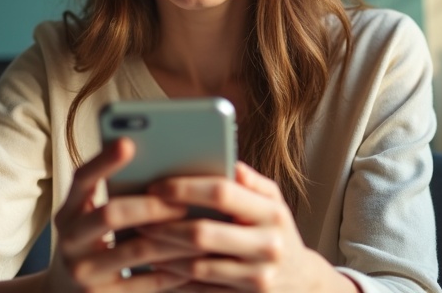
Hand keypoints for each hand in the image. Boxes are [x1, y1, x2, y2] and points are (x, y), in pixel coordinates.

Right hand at [46, 137, 205, 292]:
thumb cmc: (91, 243)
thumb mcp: (87, 219)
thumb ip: (111, 194)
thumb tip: (159, 162)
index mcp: (67, 213)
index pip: (81, 179)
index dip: (104, 161)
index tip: (129, 142)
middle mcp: (69, 240)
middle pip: (111, 213)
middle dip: (152, 205)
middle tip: (183, 201)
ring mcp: (83, 273)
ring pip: (136, 250)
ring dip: (173, 238)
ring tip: (202, 227)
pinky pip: (146, 283)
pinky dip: (173, 270)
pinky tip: (195, 261)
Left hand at [136, 162, 357, 292]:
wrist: (302, 284)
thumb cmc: (276, 231)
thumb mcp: (273, 202)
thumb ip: (250, 181)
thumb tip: (227, 161)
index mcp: (272, 212)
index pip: (222, 193)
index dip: (185, 188)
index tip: (156, 186)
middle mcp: (268, 245)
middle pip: (203, 233)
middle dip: (165, 225)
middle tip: (138, 217)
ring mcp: (257, 278)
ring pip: (196, 266)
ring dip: (163, 254)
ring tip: (140, 240)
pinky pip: (200, 290)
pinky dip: (174, 278)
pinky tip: (156, 266)